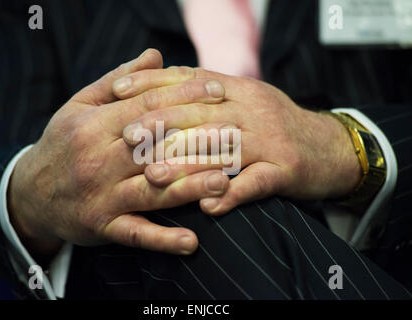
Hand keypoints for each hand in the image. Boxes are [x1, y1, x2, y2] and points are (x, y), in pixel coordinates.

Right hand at [8, 50, 228, 257]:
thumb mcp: (80, 105)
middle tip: (235, 133)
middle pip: (154, 147)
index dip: (184, 96)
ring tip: (225, 182)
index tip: (218, 90)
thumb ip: (117, 80)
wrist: (30, 193)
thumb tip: (155, 55)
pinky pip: (136, 234)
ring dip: (189, 187)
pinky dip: (163, 240)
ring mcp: (100, 197)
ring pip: (151, 191)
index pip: (146, 107)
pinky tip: (192, 242)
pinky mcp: (102, 227)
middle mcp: (97, 161)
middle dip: (197, 138)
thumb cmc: (63, 143)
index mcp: (92, 126)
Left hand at [117, 67, 361, 214]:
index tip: (117, 90)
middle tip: (127, 137)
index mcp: (239, 89)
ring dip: (187, 164)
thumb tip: (163, 78)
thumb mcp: (245, 98)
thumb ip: (208, 91)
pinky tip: (208, 207)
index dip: (152, 82)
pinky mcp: (288, 171)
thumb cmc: (275, 125)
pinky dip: (232, 195)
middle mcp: (253, 110)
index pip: (189, 79)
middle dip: (161, 124)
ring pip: (224, 150)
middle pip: (201, 113)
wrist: (330, 146)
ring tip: (154, 177)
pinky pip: (256, 183)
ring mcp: (271, 140)